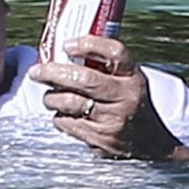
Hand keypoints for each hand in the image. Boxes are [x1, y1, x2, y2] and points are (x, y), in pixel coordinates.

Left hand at [27, 35, 188, 160]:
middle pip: (84, 79)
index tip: (67, 44)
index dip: (89, 44)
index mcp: (133, 77)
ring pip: (70, 103)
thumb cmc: (130, 104)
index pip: (114, 53)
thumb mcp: (128, 81)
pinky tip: (63, 114)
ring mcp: (113, 120)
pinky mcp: (101, 139)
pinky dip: (59, 117)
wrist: (152, 144)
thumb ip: (104, 67)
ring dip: (51, 98)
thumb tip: (63, 51)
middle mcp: (125, 97)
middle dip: (53, 73)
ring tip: (50, 96)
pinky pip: (68, 123)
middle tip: (36, 71)